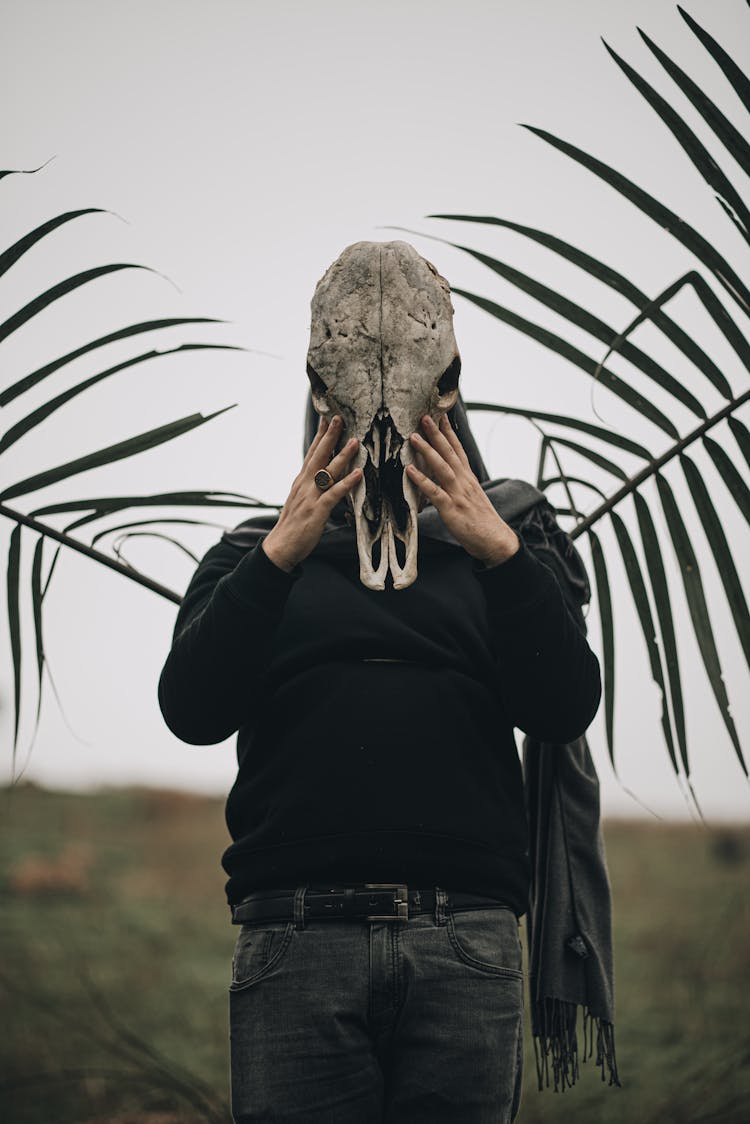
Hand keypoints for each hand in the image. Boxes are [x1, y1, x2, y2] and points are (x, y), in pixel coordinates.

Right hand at [262, 415, 360, 571]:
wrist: (280, 547)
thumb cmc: (293, 526)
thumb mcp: (301, 501)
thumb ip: (311, 488)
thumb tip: (323, 478)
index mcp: (301, 482)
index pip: (311, 453)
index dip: (320, 436)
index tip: (326, 419)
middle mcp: (304, 485)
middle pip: (318, 455)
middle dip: (329, 436)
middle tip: (338, 418)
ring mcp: (310, 497)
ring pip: (327, 471)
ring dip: (342, 455)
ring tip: (355, 441)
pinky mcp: (317, 511)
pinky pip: (334, 494)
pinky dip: (346, 483)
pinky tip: (358, 474)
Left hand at [406, 414, 519, 566]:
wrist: (496, 541)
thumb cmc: (482, 521)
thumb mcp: (472, 497)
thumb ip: (461, 485)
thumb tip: (449, 476)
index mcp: (468, 478)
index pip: (458, 450)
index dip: (449, 432)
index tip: (441, 415)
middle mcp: (464, 482)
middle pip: (449, 453)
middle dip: (436, 433)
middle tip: (424, 416)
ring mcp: (458, 494)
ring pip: (441, 467)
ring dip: (427, 450)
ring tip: (413, 436)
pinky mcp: (451, 509)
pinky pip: (434, 492)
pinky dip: (422, 481)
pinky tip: (409, 471)